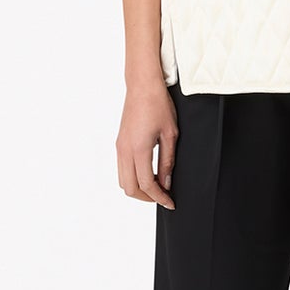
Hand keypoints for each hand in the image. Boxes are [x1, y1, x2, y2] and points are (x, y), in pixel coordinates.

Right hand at [116, 76, 178, 209]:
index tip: (170, 203)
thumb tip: (166, 183)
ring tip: (157, 185)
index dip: (159, 197)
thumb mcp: (170, 134)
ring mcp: (119, 147)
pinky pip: (121, 169)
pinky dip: (133, 177)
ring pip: (122, 180)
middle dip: (146, 197)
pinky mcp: (119, 143)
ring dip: (138, 188)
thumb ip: (168, 161)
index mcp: (138, 149)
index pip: (146, 184)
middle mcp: (124, 150)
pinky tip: (148, 173)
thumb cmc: (158, 105)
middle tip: (163, 196)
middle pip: (129, 188)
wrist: (142, 86)